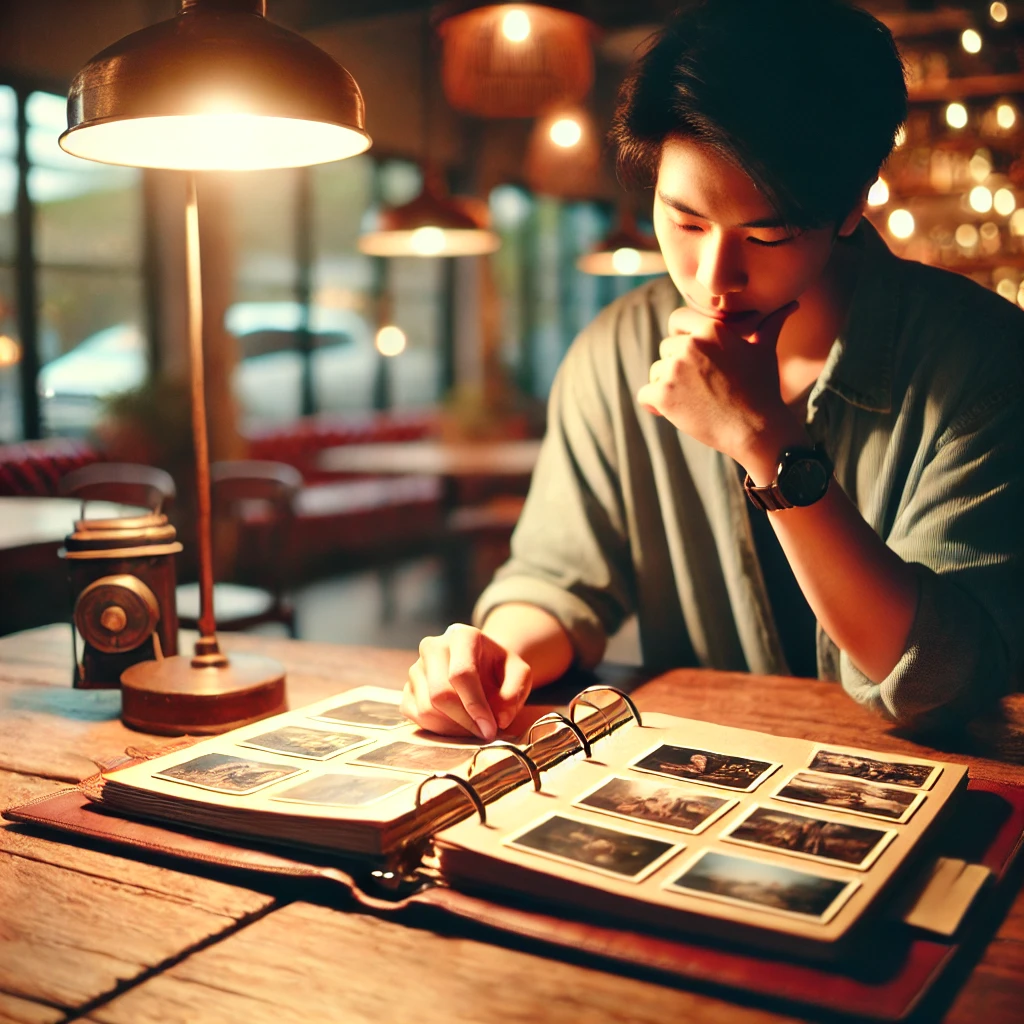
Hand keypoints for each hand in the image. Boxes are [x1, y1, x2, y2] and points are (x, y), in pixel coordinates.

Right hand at [401, 623, 532, 740]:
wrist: (480, 665)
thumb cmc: (498, 668)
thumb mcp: (518, 674)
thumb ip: (514, 693)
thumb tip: (499, 718)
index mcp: (462, 636)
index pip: (461, 673)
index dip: (476, 705)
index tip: (491, 728)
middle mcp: (433, 646)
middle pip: (440, 694)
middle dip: (465, 721)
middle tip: (485, 733)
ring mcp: (416, 667)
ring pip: (427, 709)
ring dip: (454, 728)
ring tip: (474, 727)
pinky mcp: (408, 688)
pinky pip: (417, 716)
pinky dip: (439, 729)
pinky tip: (458, 726)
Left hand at [636, 302, 799, 464]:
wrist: (756, 429)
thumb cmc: (762, 389)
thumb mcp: (765, 350)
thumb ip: (770, 324)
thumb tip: (792, 304)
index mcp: (711, 328)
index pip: (677, 320)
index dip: (680, 336)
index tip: (690, 355)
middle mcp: (690, 345)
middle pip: (666, 349)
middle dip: (677, 366)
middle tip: (701, 386)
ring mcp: (674, 370)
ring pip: (656, 372)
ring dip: (668, 386)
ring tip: (695, 400)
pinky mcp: (663, 395)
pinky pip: (645, 395)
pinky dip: (654, 405)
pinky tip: (674, 412)